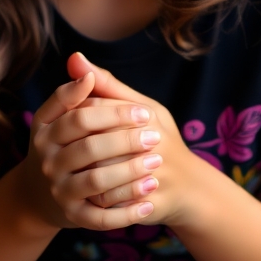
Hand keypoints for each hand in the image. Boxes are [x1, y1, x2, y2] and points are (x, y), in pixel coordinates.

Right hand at [19, 72, 163, 230]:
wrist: (43, 195)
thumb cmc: (68, 144)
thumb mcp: (69, 116)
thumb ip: (83, 90)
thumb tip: (78, 58)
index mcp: (45, 128)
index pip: (77, 114)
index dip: (112, 111)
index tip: (144, 111)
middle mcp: (46, 158)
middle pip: (88, 146)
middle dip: (125, 141)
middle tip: (156, 136)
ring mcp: (57, 189)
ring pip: (95, 181)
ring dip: (129, 173)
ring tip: (156, 164)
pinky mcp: (71, 216)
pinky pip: (100, 217)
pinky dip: (126, 212)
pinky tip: (149, 202)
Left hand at [66, 52, 218, 227]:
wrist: (190, 186)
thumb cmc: (157, 139)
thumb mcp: (139, 107)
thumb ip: (106, 85)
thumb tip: (73, 57)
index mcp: (147, 115)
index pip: (95, 108)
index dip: (77, 116)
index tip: (73, 125)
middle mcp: (153, 144)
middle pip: (95, 142)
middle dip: (78, 149)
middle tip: (70, 153)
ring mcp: (153, 176)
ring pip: (100, 175)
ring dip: (84, 176)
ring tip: (78, 173)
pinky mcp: (150, 203)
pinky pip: (111, 203)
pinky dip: (97, 199)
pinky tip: (90, 194)